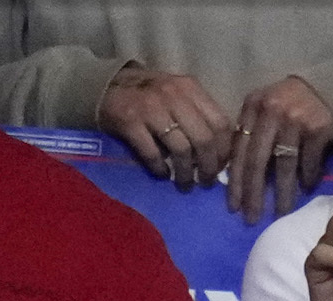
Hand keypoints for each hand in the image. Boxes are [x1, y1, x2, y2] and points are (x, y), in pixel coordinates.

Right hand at [100, 63, 233, 189]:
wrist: (109, 85)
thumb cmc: (150, 94)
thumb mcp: (178, 94)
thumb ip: (198, 114)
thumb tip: (217, 151)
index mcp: (190, 89)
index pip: (220, 123)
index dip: (224, 150)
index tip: (221, 167)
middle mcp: (174, 96)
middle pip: (203, 139)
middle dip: (208, 166)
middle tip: (205, 182)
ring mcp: (151, 109)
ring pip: (181, 149)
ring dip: (186, 173)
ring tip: (185, 184)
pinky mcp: (130, 123)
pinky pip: (153, 154)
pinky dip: (160, 169)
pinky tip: (162, 174)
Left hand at [225, 72, 332, 220]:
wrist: (325, 82)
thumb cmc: (288, 104)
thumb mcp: (262, 111)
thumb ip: (250, 136)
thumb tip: (237, 180)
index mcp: (252, 107)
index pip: (239, 151)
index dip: (235, 182)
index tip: (234, 208)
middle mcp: (271, 110)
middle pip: (257, 160)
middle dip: (254, 194)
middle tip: (252, 219)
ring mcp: (296, 118)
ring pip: (284, 165)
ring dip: (283, 193)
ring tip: (280, 213)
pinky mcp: (319, 126)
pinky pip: (309, 160)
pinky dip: (307, 177)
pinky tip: (305, 189)